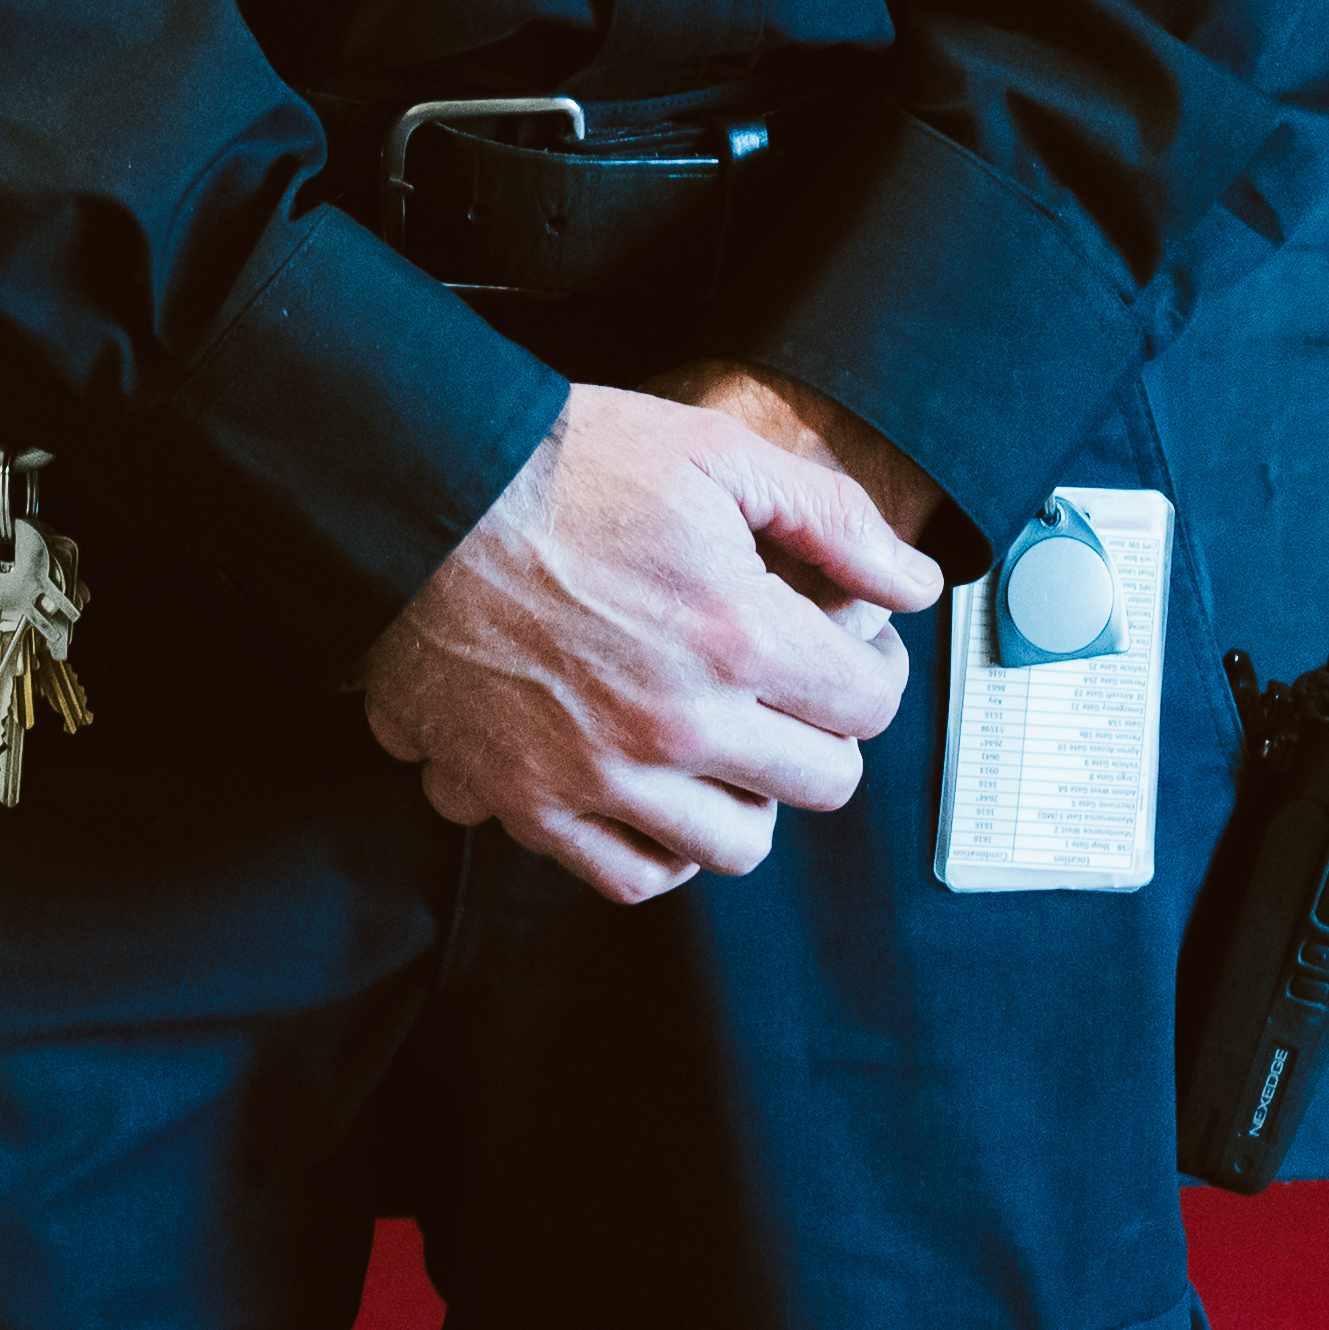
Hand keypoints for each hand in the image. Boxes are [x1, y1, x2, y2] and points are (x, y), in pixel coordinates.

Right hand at [355, 379, 942, 901]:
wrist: (414, 496)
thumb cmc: (557, 464)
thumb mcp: (712, 453)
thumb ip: (830, 518)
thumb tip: (914, 581)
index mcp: (735, 635)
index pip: (867, 705)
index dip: (872, 668)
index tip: (848, 647)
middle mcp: (679, 724)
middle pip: (821, 783)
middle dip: (823, 732)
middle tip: (792, 690)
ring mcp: (603, 775)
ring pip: (736, 846)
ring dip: (749, 798)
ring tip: (726, 744)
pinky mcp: (532, 802)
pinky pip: (630, 876)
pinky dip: (661, 852)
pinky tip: (659, 799)